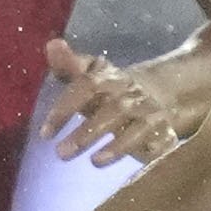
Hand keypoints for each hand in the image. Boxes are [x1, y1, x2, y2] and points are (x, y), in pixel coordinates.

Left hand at [37, 39, 202, 166]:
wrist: (158, 92)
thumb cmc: (109, 91)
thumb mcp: (88, 75)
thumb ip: (67, 66)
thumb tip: (52, 45)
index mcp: (109, 78)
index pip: (87, 86)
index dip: (65, 108)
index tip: (45, 134)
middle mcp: (131, 95)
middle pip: (112, 111)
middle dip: (87, 133)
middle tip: (61, 154)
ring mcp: (150, 113)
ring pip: (137, 129)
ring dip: (118, 146)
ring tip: (95, 162)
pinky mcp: (165, 132)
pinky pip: (163, 142)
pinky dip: (153, 152)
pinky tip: (140, 165)